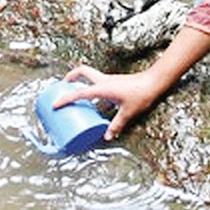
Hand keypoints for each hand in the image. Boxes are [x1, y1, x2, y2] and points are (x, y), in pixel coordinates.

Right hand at [54, 64, 168, 140]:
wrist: (154, 82)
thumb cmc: (141, 95)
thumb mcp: (127, 113)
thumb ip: (116, 125)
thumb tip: (107, 137)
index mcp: (102, 88)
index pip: (79, 93)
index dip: (65, 99)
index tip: (55, 104)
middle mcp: (104, 81)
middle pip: (82, 72)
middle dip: (70, 77)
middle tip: (63, 87)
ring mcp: (109, 80)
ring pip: (90, 76)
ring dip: (81, 81)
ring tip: (75, 95)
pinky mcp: (115, 82)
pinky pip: (98, 83)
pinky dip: (93, 89)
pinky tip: (95, 102)